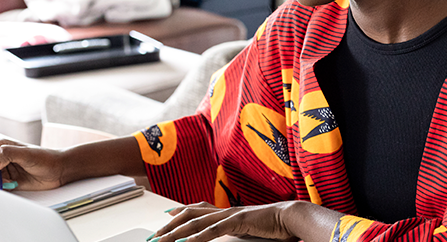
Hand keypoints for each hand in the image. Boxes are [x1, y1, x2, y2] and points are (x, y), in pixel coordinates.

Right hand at [0, 140, 64, 190]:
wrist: (59, 170)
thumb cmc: (47, 158)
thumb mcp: (27, 154)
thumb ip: (8, 154)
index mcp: (2, 147)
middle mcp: (0, 158)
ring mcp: (4, 170)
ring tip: (10, 182)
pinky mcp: (8, 181)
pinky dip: (0, 189)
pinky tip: (12, 185)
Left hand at [148, 201, 300, 241]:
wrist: (292, 217)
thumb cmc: (276, 225)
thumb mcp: (250, 228)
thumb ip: (238, 230)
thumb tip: (234, 232)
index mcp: (229, 211)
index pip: (199, 208)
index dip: (181, 211)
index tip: (166, 216)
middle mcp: (226, 210)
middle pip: (191, 214)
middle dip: (170, 226)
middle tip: (154, 236)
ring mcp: (231, 214)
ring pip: (196, 222)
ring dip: (176, 232)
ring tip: (161, 240)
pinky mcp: (239, 221)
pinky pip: (214, 230)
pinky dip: (198, 237)